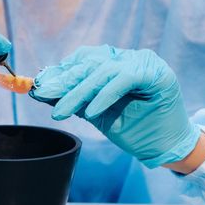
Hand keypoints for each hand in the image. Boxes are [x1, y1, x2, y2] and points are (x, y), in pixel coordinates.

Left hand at [29, 45, 200, 167]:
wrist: (165, 148)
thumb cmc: (132, 128)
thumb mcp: (95, 112)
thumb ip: (73, 98)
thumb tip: (41, 90)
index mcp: (116, 61)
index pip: (83, 60)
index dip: (60, 72)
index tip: (39, 87)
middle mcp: (130, 56)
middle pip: (89, 64)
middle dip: (64, 82)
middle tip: (42, 96)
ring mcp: (144, 61)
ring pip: (102, 70)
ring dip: (78, 92)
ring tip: (60, 111)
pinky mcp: (155, 73)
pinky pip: (122, 80)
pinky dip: (103, 96)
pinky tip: (89, 112)